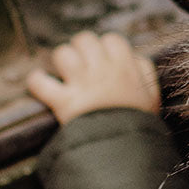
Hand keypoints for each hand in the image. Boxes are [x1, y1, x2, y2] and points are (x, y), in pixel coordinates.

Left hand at [26, 31, 161, 125]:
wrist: (124, 149)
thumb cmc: (140, 123)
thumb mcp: (152, 97)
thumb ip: (145, 72)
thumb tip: (134, 58)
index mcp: (124, 67)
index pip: (111, 40)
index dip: (106, 46)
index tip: (104, 57)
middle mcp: (101, 70)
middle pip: (85, 40)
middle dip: (81, 47)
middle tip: (81, 61)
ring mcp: (80, 84)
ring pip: (62, 54)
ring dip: (61, 60)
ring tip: (63, 70)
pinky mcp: (63, 101)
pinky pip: (40, 82)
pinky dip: (36, 80)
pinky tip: (38, 80)